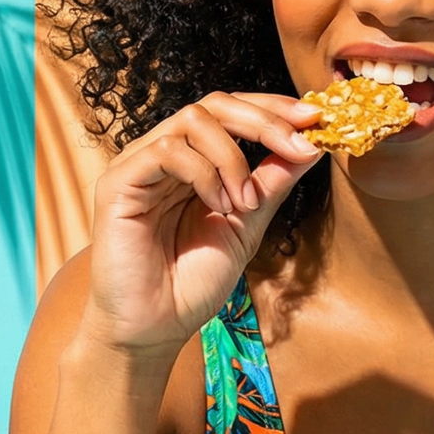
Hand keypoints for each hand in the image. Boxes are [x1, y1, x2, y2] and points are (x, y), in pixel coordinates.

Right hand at [77, 92, 323, 359]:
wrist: (153, 329)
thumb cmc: (191, 284)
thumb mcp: (246, 227)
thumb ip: (271, 185)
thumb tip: (310, 146)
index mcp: (193, 163)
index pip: (231, 113)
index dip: (272, 110)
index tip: (315, 119)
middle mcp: (164, 157)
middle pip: (213, 104)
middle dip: (264, 120)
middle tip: (297, 144)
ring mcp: (139, 166)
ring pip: (192, 120)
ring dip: (233, 158)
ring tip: (244, 204)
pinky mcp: (118, 184)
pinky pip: (167, 151)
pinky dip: (205, 173)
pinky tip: (219, 207)